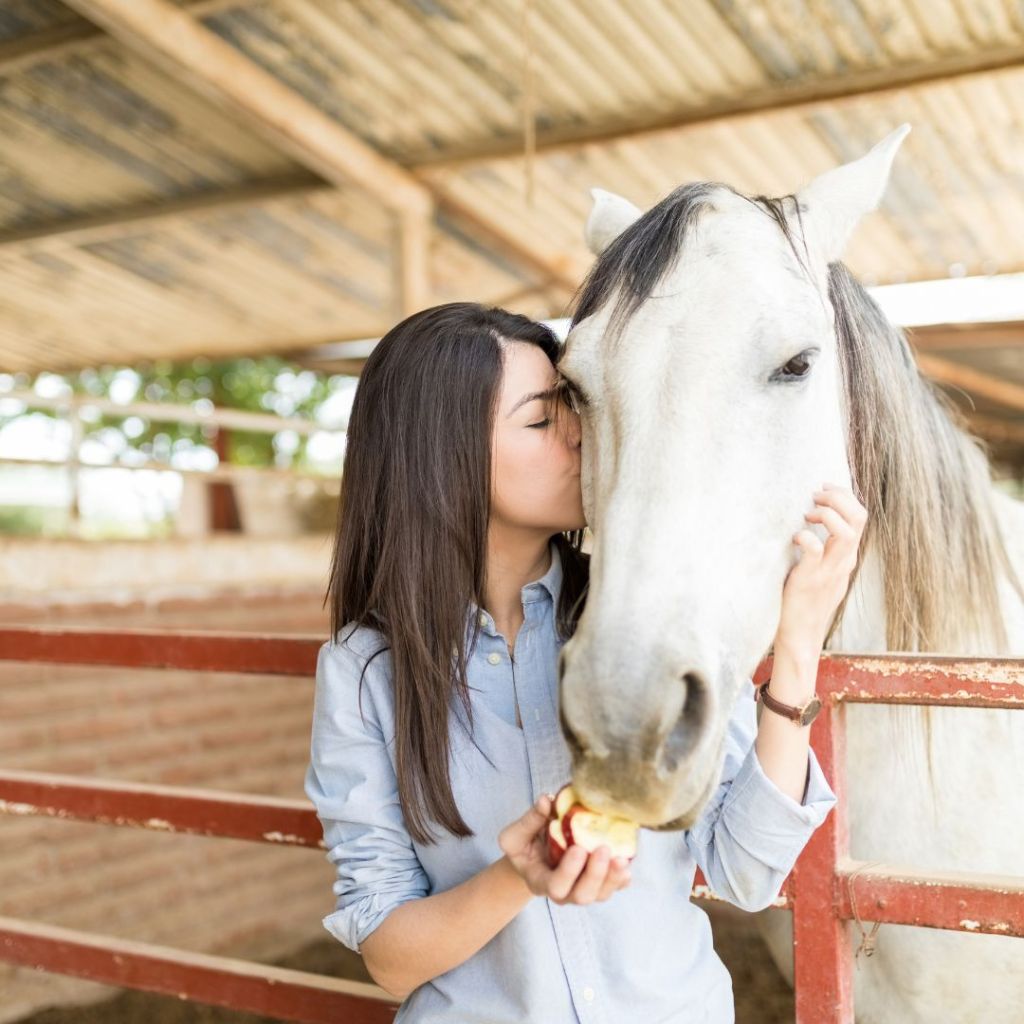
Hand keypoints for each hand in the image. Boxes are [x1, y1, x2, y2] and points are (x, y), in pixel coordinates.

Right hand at [498, 793, 631, 905]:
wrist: (534, 859)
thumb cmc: (525, 847)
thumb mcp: (516, 836)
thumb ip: (530, 820)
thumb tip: (546, 800)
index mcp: (541, 882)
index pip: (556, 885)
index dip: (569, 871)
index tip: (577, 848)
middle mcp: (564, 893)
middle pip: (582, 895)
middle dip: (595, 874)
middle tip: (603, 849)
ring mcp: (582, 890)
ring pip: (600, 894)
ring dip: (613, 877)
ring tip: (622, 859)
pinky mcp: (597, 884)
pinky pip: (613, 888)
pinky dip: (621, 880)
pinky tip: (627, 865)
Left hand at [775, 482, 867, 657]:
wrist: (800, 634)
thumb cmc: (806, 600)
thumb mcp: (825, 571)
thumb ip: (827, 550)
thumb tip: (815, 522)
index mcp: (847, 556)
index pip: (860, 516)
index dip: (845, 495)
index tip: (824, 488)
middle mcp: (843, 562)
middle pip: (859, 518)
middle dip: (839, 497)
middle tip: (816, 495)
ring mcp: (829, 571)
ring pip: (846, 533)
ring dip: (827, 514)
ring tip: (807, 513)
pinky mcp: (810, 580)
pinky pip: (815, 550)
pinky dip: (805, 537)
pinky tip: (793, 538)